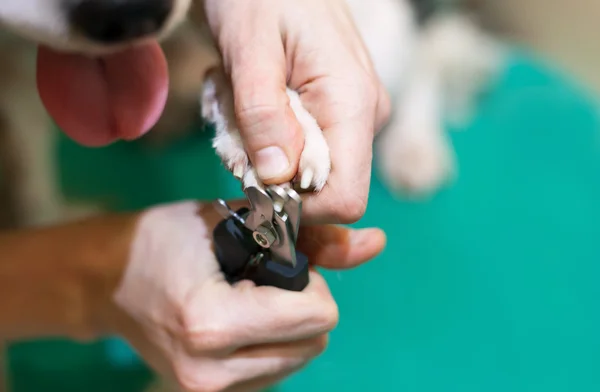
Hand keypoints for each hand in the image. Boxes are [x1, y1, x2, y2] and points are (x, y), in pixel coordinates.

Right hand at [112, 200, 384, 390]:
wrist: (107, 283)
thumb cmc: (163, 239)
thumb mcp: (234, 220)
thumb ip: (310, 237)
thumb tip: (378, 242)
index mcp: (213, 323)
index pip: (316, 317)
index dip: (310, 283)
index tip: (280, 261)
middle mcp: (212, 371)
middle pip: (315, 341)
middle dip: (303, 305)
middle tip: (264, 278)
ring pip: (300, 358)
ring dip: (289, 325)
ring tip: (248, 296)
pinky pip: (276, 370)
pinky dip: (272, 343)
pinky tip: (241, 319)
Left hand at [199, 0, 390, 223]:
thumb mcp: (250, 48)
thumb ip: (263, 114)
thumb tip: (276, 178)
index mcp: (353, 103)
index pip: (345, 197)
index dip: (297, 206)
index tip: (251, 179)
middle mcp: (364, 116)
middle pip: (320, 187)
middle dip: (268, 171)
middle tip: (232, 121)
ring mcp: (351, 115)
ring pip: (303, 168)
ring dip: (258, 147)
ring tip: (236, 97)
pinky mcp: (334, 112)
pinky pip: (298, 146)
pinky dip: (264, 134)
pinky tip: (247, 97)